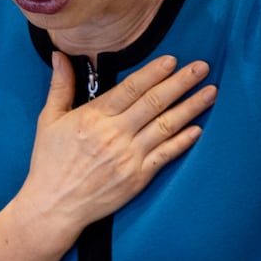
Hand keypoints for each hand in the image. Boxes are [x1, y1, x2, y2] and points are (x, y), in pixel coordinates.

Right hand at [17, 54, 214, 250]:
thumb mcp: (49, 119)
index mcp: (94, 117)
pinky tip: (198, 128)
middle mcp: (115, 135)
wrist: (53, 206)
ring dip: (191, 108)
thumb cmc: (50, 162)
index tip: (173, 59)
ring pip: (166, 126)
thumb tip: (60, 54)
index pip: (131, 89)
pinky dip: (183, 141)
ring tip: (210, 92)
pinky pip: (165, 155)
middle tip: (202, 67)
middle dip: (181, 83)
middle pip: (154, 103)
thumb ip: (60, 85)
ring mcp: (129, 158)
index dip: (154, 73)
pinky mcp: (137, 178)